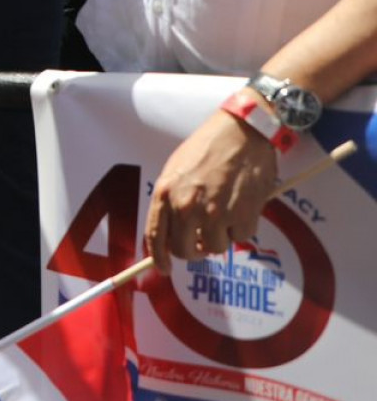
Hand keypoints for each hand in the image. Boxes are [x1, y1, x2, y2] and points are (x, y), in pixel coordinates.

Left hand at [144, 109, 281, 271]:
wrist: (243, 132)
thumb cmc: (208, 148)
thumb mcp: (176, 170)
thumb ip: (171, 201)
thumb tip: (171, 232)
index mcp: (166, 193)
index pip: (155, 237)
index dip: (159, 258)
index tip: (164, 268)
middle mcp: (187, 207)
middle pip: (185, 251)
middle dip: (193, 250)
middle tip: (201, 240)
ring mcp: (215, 214)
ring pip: (215, 248)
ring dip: (221, 237)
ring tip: (226, 212)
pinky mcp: (243, 216)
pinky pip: (241, 237)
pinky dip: (242, 227)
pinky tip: (242, 205)